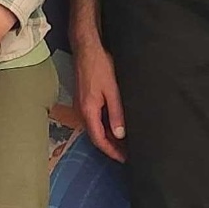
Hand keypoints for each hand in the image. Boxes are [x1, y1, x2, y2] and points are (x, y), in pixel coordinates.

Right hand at [73, 38, 125, 161]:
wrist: (86, 48)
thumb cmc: (99, 65)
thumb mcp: (112, 91)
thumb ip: (116, 113)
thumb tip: (120, 134)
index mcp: (88, 111)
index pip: (99, 140)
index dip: (112, 151)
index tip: (124, 159)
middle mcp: (82, 110)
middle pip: (95, 136)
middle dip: (111, 146)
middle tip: (127, 153)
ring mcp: (81, 104)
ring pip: (94, 127)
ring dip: (108, 136)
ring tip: (124, 142)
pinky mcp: (84, 98)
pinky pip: (93, 118)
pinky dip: (104, 126)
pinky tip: (115, 124)